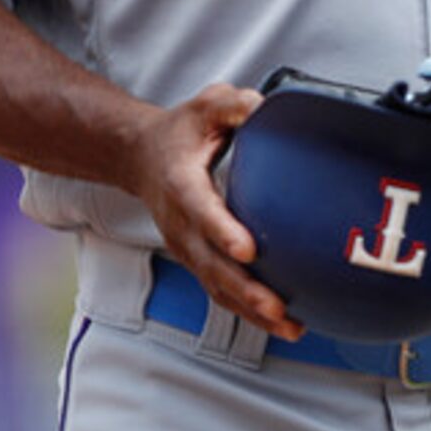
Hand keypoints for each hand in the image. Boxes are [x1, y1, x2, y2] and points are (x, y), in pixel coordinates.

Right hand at [130, 80, 302, 338]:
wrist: (140, 157)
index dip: (222, 230)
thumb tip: (265, 108)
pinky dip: (249, 312)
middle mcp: (181, 224)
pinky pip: (221, 292)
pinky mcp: (197, 261)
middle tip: (278, 306)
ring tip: (290, 326)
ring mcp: (187, 248)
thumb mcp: (205, 106)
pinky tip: (282, 324)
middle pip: (211, 264)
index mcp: (182, 185)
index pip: (201, 211)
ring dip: (251, 310)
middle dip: (245, 289)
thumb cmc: (180, 132)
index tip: (248, 249)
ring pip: (217, 287)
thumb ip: (233, 104)